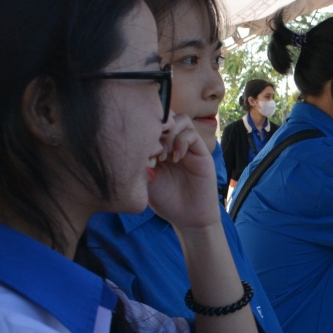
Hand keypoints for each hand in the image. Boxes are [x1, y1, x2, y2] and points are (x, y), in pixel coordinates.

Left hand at [147, 113, 219, 229]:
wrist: (188, 217)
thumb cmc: (166, 201)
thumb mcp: (145, 179)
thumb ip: (140, 161)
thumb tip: (132, 143)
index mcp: (158, 146)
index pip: (151, 122)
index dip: (144, 127)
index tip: (137, 146)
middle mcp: (173, 143)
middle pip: (166, 115)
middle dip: (157, 126)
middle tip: (151, 148)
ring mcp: (188, 147)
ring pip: (181, 120)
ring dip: (170, 133)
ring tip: (163, 153)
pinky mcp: (201, 153)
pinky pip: (192, 135)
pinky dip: (182, 142)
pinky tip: (176, 158)